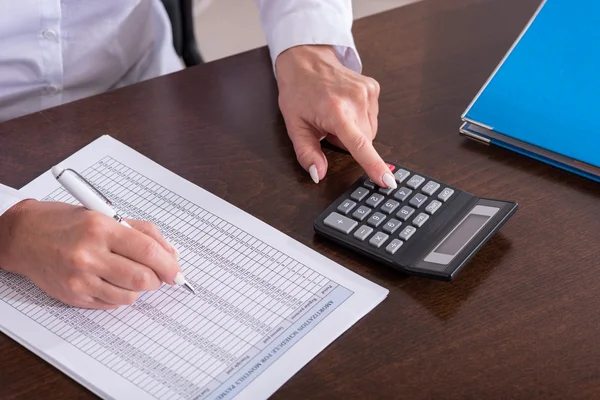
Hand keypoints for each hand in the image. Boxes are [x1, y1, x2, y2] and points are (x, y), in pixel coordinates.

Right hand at [0, 200, 181, 308]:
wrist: (24, 237)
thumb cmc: (67, 223)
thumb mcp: (106, 214)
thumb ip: (143, 232)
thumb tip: (170, 254)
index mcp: (101, 229)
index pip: (148, 251)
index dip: (169, 265)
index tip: (177, 271)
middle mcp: (89, 255)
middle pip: (142, 279)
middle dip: (158, 279)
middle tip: (158, 274)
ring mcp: (79, 279)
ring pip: (129, 296)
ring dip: (138, 288)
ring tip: (130, 273)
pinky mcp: (73, 296)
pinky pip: (111, 303)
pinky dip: (120, 294)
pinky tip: (112, 280)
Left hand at [275, 45, 395, 188]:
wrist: (305, 60)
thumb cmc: (298, 92)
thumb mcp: (295, 126)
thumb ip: (307, 153)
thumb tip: (319, 174)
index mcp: (336, 111)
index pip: (359, 145)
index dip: (374, 165)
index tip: (388, 182)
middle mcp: (356, 100)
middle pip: (364, 142)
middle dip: (348, 143)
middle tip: (329, 128)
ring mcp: (368, 92)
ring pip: (369, 131)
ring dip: (354, 130)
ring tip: (336, 115)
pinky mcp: (373, 88)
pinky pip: (372, 117)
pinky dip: (359, 118)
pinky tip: (346, 107)